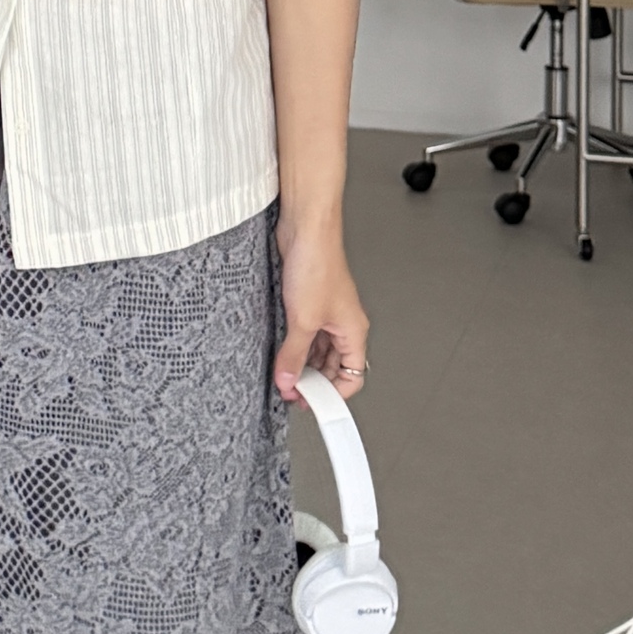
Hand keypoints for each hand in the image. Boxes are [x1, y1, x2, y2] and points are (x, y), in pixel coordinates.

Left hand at [273, 213, 369, 401]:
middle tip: (290, 392)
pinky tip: (279, 352)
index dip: (332, 395)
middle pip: (332, 366)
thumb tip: (288, 380)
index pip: (352, 377)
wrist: (305, 228)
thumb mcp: (303, 320)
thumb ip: (293, 354)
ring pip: (316, 351)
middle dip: (313, 381)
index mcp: (353, 331)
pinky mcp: (307, 301)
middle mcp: (342, 324)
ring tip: (282, 376)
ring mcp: (325, 313)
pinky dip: (293, 346)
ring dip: (300, 364)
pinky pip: (303, 333)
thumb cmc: (318, 263)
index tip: (311, 404)